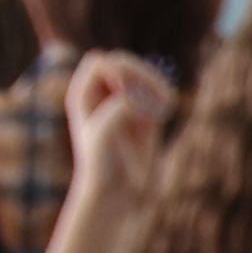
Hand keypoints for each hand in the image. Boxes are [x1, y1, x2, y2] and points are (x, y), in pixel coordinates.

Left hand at [61, 50, 178, 197]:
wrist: (117, 191)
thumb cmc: (101, 164)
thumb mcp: (103, 135)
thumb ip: (118, 109)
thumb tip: (141, 97)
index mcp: (83, 94)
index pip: (99, 61)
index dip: (115, 68)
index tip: (125, 90)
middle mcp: (103, 94)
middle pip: (124, 61)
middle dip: (141, 73)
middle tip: (155, 96)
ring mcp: (125, 101)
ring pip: (145, 73)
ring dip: (156, 83)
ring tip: (165, 103)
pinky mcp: (145, 112)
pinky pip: (159, 91)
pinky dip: (165, 95)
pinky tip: (167, 108)